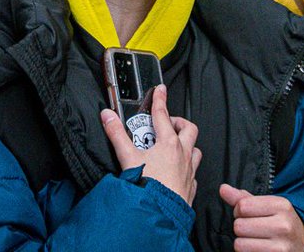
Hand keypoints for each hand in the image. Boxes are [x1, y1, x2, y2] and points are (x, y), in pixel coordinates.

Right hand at [101, 85, 200, 204]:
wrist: (159, 213)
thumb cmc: (147, 186)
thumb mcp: (127, 157)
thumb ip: (117, 135)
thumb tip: (108, 116)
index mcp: (168, 143)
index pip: (163, 115)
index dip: (161, 100)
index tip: (161, 90)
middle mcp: (183, 153)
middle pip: (188, 128)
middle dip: (179, 122)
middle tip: (169, 123)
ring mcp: (189, 170)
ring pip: (195, 149)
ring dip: (187, 144)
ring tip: (176, 146)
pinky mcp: (191, 186)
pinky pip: (194, 172)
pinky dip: (188, 168)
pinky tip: (180, 171)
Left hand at [219, 184, 303, 251]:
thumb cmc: (280, 222)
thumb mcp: (268, 206)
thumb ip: (244, 198)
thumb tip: (222, 188)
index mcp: (281, 205)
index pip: (243, 206)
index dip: (239, 210)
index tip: (249, 214)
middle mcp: (282, 225)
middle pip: (239, 226)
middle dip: (241, 228)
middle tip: (252, 229)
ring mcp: (279, 247)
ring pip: (239, 244)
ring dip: (242, 244)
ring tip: (255, 241)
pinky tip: (258, 249)